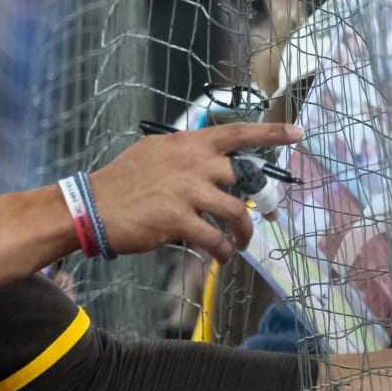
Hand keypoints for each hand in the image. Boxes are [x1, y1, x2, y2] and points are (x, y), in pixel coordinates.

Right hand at [90, 122, 303, 262]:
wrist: (93, 207)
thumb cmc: (120, 181)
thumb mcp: (152, 151)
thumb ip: (182, 152)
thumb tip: (203, 158)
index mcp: (188, 144)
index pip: (236, 133)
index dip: (270, 132)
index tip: (298, 132)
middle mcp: (193, 163)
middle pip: (244, 178)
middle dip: (260, 199)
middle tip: (265, 215)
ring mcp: (187, 191)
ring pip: (236, 212)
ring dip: (244, 233)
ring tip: (240, 245)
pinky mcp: (178, 220)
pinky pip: (215, 239)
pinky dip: (224, 252)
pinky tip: (222, 258)